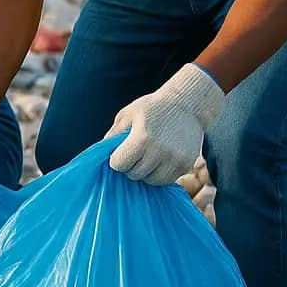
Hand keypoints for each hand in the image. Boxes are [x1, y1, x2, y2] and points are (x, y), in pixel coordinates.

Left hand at [106, 63, 224, 186]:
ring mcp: (175, 160)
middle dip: (131, 166)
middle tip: (135, 153)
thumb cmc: (152, 108)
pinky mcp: (186, 165)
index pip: (119, 165)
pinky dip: (160, 174)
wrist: (187, 105)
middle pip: (135, 174)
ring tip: (148, 156)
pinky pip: (167, 180)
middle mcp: (159, 152)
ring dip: (146, 173)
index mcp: (142, 138)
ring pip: (151, 181)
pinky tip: (160, 159)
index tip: (120, 152)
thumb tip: (100, 155)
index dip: (117, 159)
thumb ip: (112, 135)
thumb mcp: (127, 115)